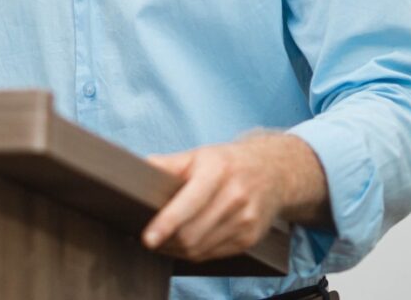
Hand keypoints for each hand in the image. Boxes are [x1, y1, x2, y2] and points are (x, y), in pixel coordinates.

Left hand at [141, 133, 328, 262]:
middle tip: (148, 238)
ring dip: (176, 250)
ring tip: (162, 241)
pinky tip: (184, 244)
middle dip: (166, 240)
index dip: (166, 224)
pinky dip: (194, 253)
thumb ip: (167, 164)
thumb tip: (137, 172)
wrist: (273, 172)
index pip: (188, 203)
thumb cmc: (226, 163)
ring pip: (201, 248)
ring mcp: (245, 219)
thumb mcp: (197, 155)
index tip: (147, 238)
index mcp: (217, 171)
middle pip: (192, 233)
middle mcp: (235, 196)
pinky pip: (213, 255)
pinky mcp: (250, 238)